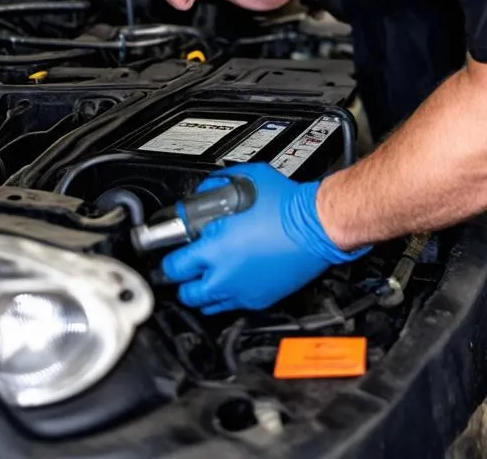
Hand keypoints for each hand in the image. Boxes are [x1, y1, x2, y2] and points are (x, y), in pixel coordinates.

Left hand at [161, 163, 368, 314]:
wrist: (317, 227)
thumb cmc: (287, 206)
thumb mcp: (247, 181)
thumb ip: (219, 184)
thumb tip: (207, 189)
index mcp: (215, 249)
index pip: (173, 267)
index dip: (169, 260)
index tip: (171, 254)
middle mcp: (224, 276)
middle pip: (186, 293)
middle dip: (183, 281)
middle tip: (187, 267)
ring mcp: (242, 292)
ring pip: (207, 305)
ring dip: (204, 291)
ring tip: (208, 276)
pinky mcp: (260, 300)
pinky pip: (233, 306)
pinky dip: (228, 296)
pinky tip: (234, 279)